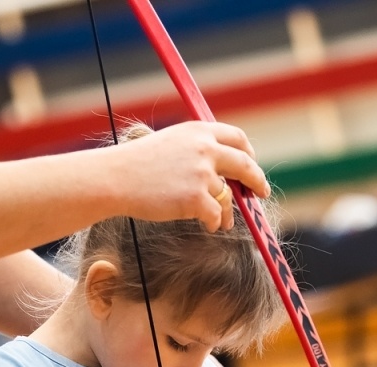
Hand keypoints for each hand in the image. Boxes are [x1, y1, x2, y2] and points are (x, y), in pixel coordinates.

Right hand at [111, 122, 270, 231]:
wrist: (115, 179)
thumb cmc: (137, 165)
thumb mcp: (169, 144)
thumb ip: (196, 150)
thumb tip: (223, 172)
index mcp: (198, 131)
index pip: (237, 138)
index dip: (248, 153)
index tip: (251, 163)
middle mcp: (205, 149)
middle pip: (245, 164)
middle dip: (256, 181)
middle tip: (261, 192)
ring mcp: (202, 174)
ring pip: (228, 197)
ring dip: (228, 211)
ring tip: (222, 222)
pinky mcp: (196, 198)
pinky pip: (216, 215)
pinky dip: (214, 223)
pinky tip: (208, 226)